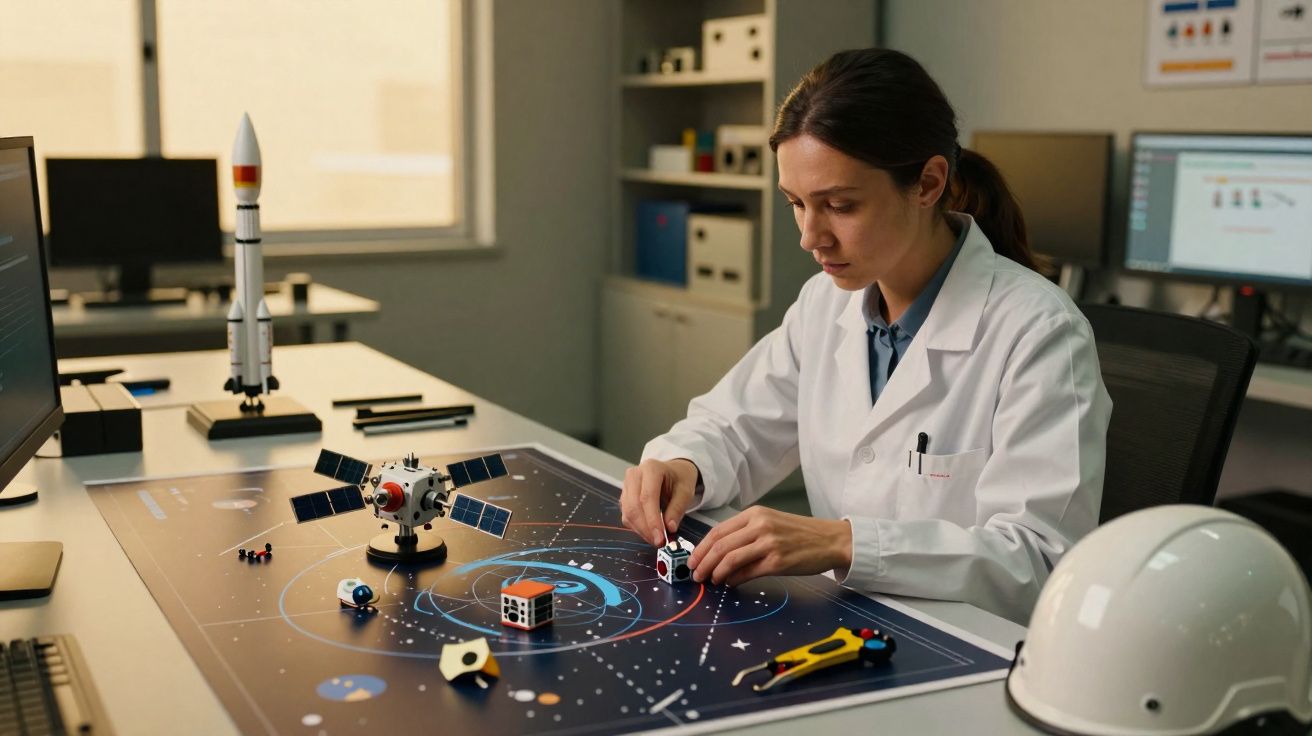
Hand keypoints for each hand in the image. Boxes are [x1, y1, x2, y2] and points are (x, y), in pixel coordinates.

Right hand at [619, 458, 699, 546]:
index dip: (652, 520)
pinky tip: (650, 533)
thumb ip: (677, 509)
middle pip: (634, 507)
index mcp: (651, 468)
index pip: (647, 497)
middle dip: (646, 529)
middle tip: (660, 542)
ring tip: (657, 539)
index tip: (661, 538)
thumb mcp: (686, 491)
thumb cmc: (679, 479)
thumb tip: (669, 528)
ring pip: (628, 514)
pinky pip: (627, 516)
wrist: (672, 471)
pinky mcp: (624, 498)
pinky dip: (638, 528)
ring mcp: (626, 486)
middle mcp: (634, 475)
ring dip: (642, 531)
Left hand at [687, 506, 851, 587]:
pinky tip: (729, 583)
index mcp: (755, 514)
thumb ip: (746, 533)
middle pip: (720, 545)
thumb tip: (719, 554)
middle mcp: (760, 526)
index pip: (718, 530)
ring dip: (714, 573)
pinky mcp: (777, 562)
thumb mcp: (771, 523)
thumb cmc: (801, 533)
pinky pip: (747, 572)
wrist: (831, 540)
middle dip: (702, 562)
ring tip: (709, 581)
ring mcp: (769, 544)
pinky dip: (733, 579)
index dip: (701, 548)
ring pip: (729, 559)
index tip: (693, 560)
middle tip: (695, 574)